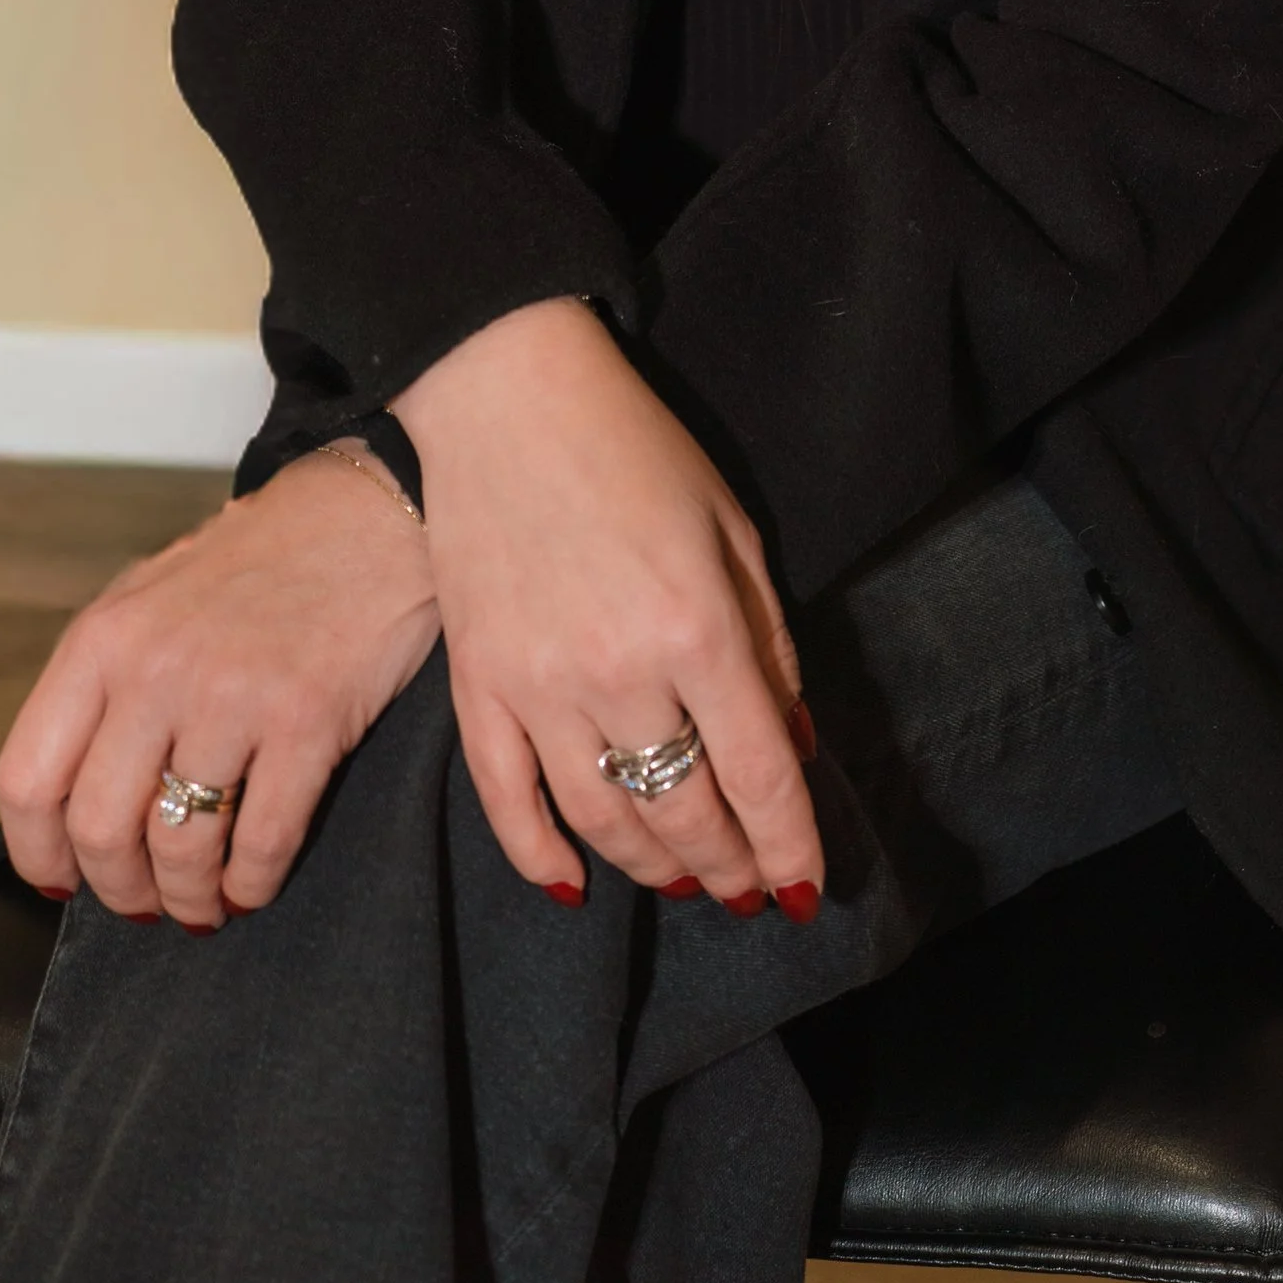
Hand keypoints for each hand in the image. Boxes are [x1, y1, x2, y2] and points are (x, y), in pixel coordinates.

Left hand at [0, 447, 439, 928]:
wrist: (369, 513)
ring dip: (189, 897)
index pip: (28, 779)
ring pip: (181, 848)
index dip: (40, 852)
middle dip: (121, 888)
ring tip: (204, 902)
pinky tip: (255, 881)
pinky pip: (262, 842)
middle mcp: (156, 668)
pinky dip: (253, 883)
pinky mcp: (308, 719)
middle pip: (100, 830)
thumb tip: (70, 799)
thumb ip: (106, 683)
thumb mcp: (153, 597)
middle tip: (146, 900)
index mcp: (103, 638)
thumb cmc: (261, 562)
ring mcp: (232, 695)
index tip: (63, 880)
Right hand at [394, 298, 821, 917]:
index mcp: (697, 626)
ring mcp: (537, 686)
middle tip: (752, 888)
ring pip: (604, 821)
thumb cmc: (635, 447)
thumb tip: (790, 743)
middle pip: (685, 812)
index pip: (759, 774)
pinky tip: (577, 888)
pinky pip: (507, 801)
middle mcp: (618, 671)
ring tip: (687, 883)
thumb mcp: (733, 528)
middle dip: (729, 866)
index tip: (806, 890)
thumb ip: (769, 641)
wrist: (503, 392)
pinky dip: (541, 858)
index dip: (790, 845)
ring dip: (654, 868)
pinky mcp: (475, 685)